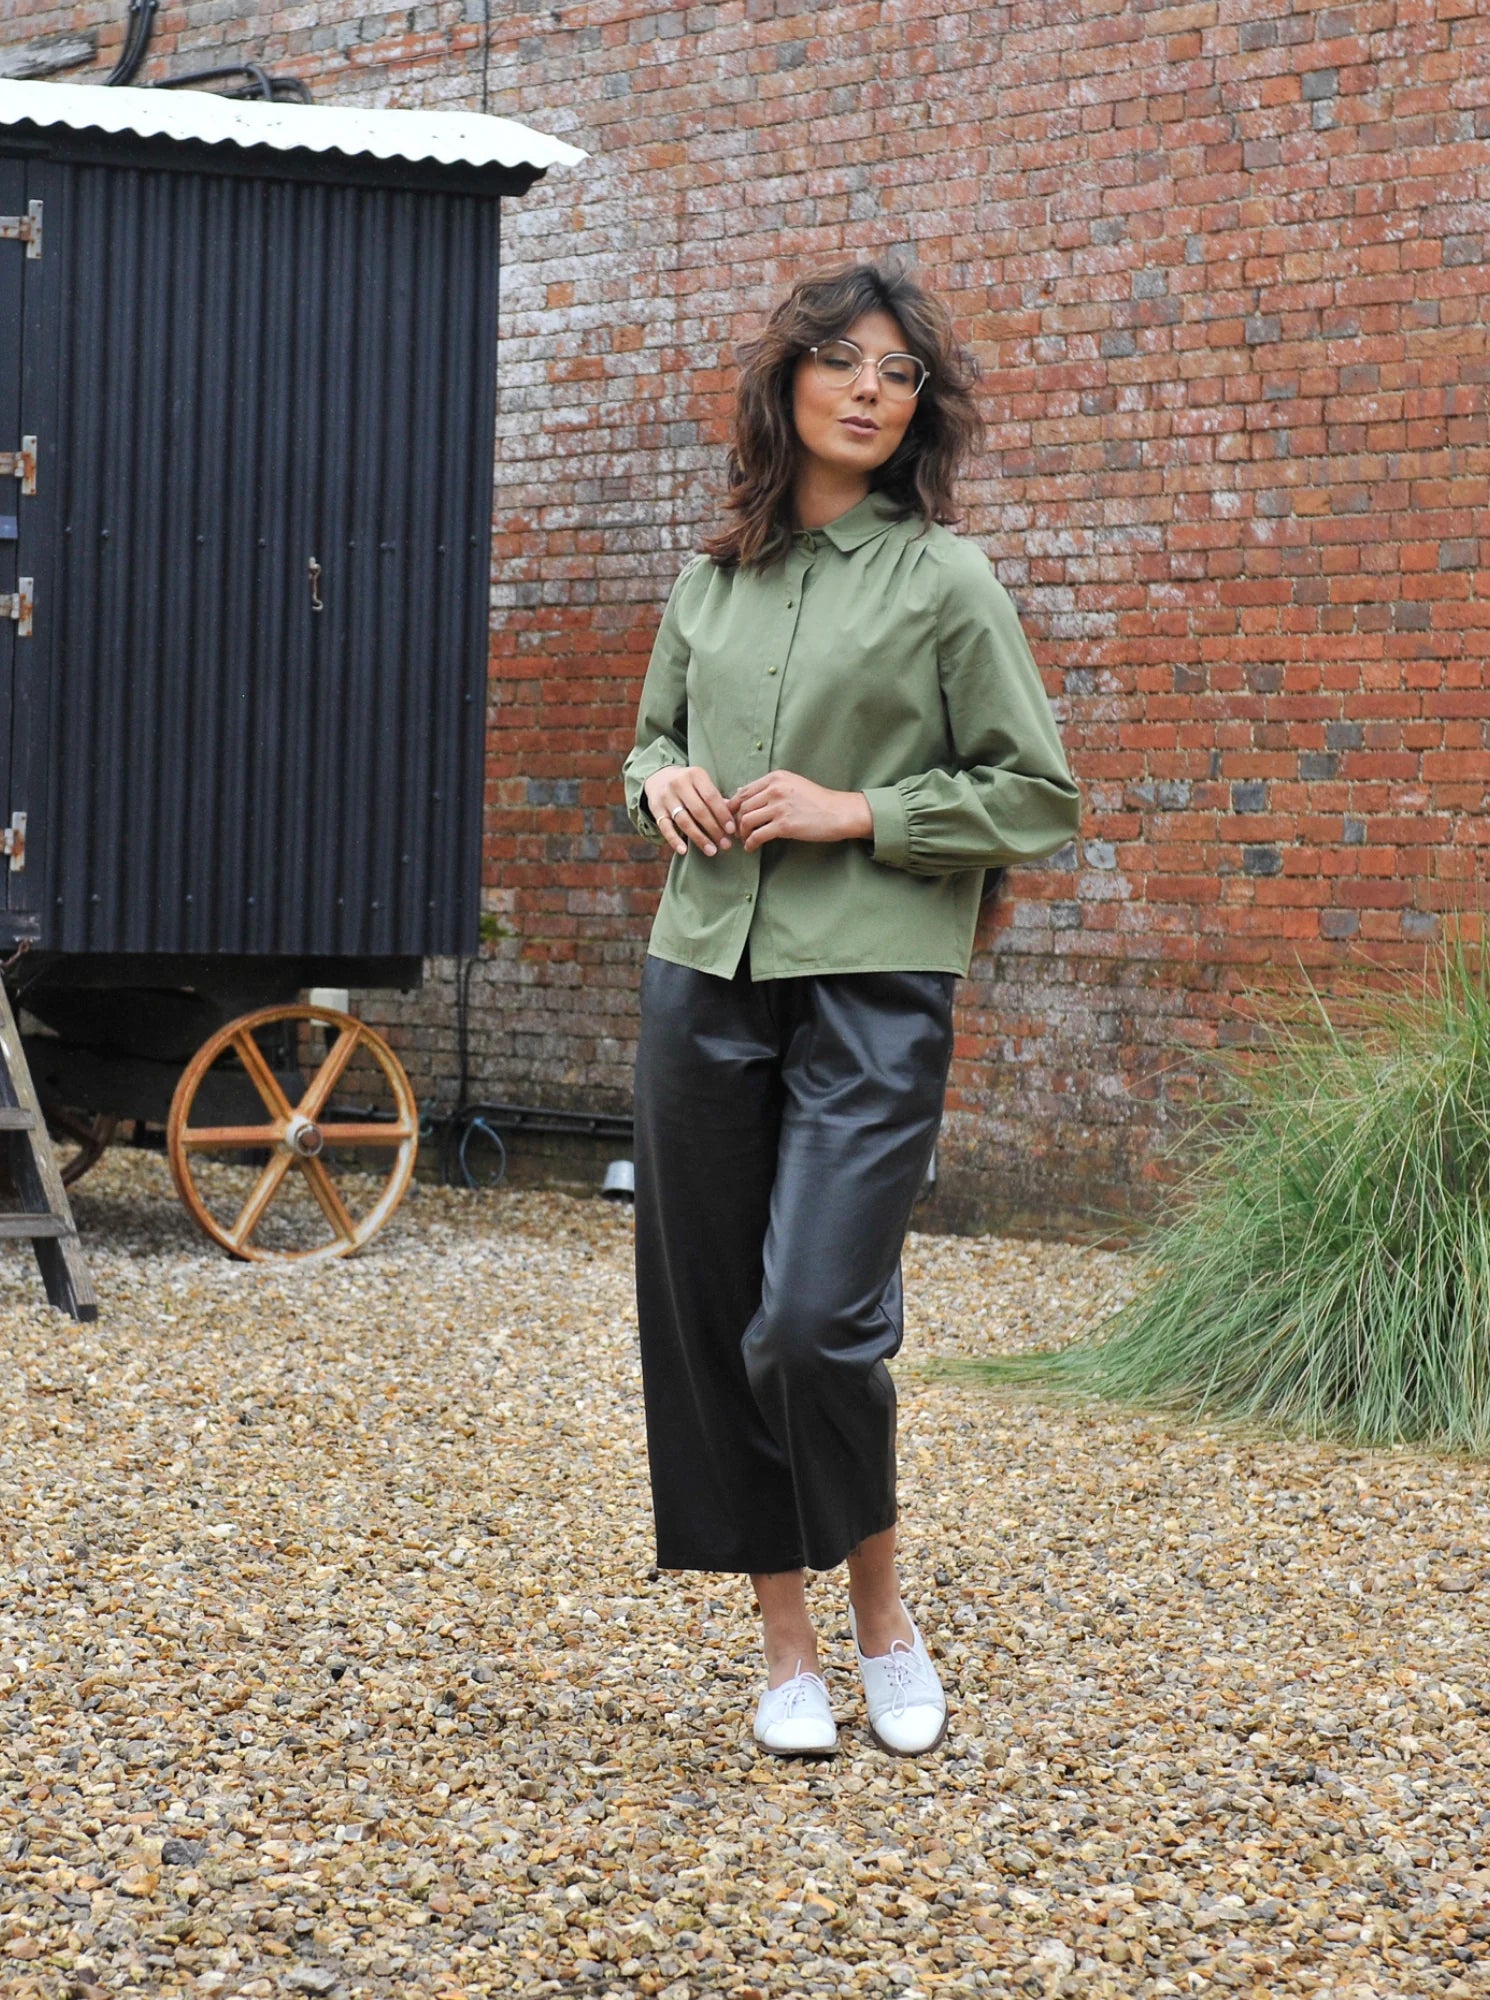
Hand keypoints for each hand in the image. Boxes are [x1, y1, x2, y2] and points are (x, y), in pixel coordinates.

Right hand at [642, 765, 734, 856]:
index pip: (711, 797)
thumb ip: (717, 798)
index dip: (722, 814)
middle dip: (714, 830)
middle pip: (699, 811)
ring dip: (699, 838)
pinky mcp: (655, 809)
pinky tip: (684, 851)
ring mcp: (666, 797)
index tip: (731, 830)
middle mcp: (679, 784)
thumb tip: (735, 817)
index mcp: (695, 775)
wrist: (659, 777)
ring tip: (712, 851)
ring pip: (684, 821)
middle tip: (726, 845)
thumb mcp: (702, 783)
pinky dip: (674, 840)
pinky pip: (665, 827)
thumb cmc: (689, 784)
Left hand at [727, 771, 872, 851]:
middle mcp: (775, 789)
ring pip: (746, 821)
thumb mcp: (793, 784)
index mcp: (776, 778)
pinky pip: (758, 836)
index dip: (733, 806)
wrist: (839, 812)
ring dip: (742, 833)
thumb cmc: (817, 800)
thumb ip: (770, 788)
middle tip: (737, 831)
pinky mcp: (784, 825)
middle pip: (742, 806)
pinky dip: (750, 843)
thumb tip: (742, 795)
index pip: (744, 791)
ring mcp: (779, 807)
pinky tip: (751, 848)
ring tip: (745, 840)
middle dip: (736, 821)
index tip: (732, 817)